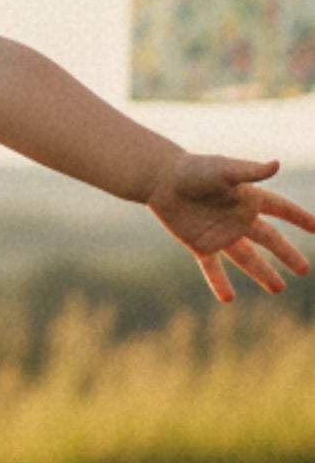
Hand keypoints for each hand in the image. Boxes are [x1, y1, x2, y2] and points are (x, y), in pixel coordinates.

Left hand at [147, 153, 314, 300]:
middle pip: (269, 240)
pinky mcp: (201, 245)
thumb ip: (249, 171)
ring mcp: (220, 234)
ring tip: (279, 289)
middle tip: (304, 270)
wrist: (161, 180)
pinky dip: (219, 282)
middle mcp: (238, 219)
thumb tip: (277, 164)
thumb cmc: (193, 170)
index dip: (299, 217)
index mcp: (248, 198)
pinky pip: (213, 267)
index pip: (281, 209)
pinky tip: (228, 298)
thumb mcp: (223, 170)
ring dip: (263, 274)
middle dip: (287, 254)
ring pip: (247, 258)